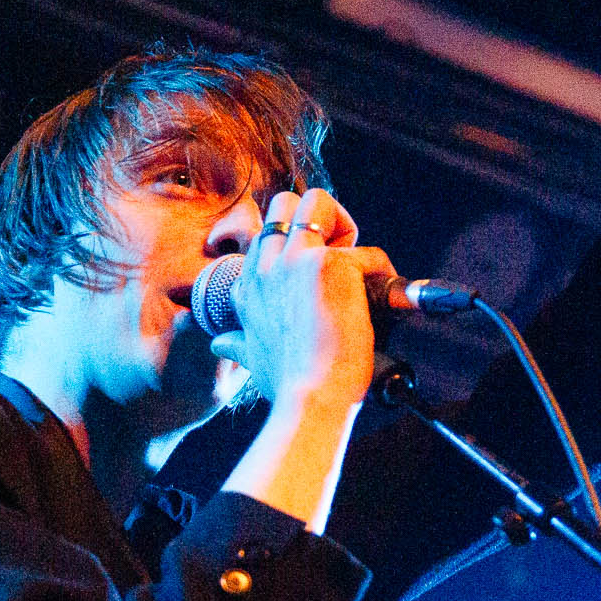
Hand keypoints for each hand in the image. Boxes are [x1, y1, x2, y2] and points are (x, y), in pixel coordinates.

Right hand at [206, 188, 388, 414]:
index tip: (313, 282)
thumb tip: (219, 345)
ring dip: (343, 225)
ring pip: (319, 201)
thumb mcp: (253, 359)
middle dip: (316, 216)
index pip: (267, 236)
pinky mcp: (329, 265)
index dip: (294, 247)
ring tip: (354, 267)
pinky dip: (381, 271)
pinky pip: (367, 251)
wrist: (311, 399)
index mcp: (247, 286)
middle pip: (285, 202)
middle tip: (337, 258)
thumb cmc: (286, 385)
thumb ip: (237, 345)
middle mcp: (266, 267)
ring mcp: (295, 261)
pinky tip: (380, 301)